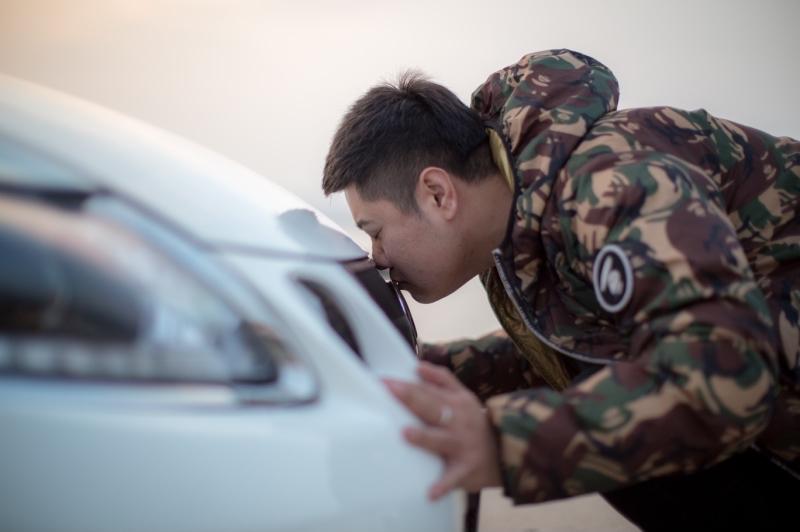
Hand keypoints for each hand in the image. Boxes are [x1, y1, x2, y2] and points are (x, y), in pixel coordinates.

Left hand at [384, 361, 501, 499]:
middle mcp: (458, 421)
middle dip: (411, 398)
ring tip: (406, 434)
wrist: (505, 454)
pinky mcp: (465, 469)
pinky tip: (430, 493)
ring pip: (440, 440)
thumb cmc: (474, 423)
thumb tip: (418, 365)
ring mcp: (462, 445)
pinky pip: (453, 478)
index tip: (384, 380)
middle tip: (390, 390)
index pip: (429, 390)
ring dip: (424, 437)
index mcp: (456, 401)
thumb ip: (441, 379)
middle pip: (432, 408)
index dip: (407, 384)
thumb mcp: (464, 396)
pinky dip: (443, 485)